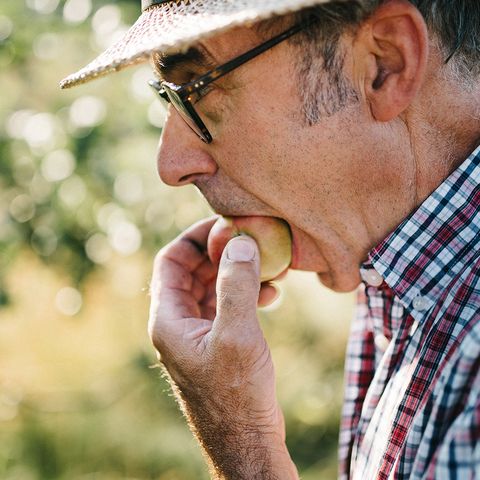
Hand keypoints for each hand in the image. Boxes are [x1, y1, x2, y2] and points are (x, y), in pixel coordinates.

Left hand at [148, 216, 296, 478]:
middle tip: (252, 240)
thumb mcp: (237, 335)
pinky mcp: (218, 344)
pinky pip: (226, 307)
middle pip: (193, 271)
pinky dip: (245, 294)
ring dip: (237, 272)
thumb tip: (239, 243)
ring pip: (212, 288)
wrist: (247, 443)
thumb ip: (237, 286)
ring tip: (270, 266)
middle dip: (221, 253)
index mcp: (169, 319)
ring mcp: (198, 335)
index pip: (171, 260)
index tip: (225, 224)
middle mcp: (178, 324)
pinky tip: (272, 294)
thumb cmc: (237, 395)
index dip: (195, 237)